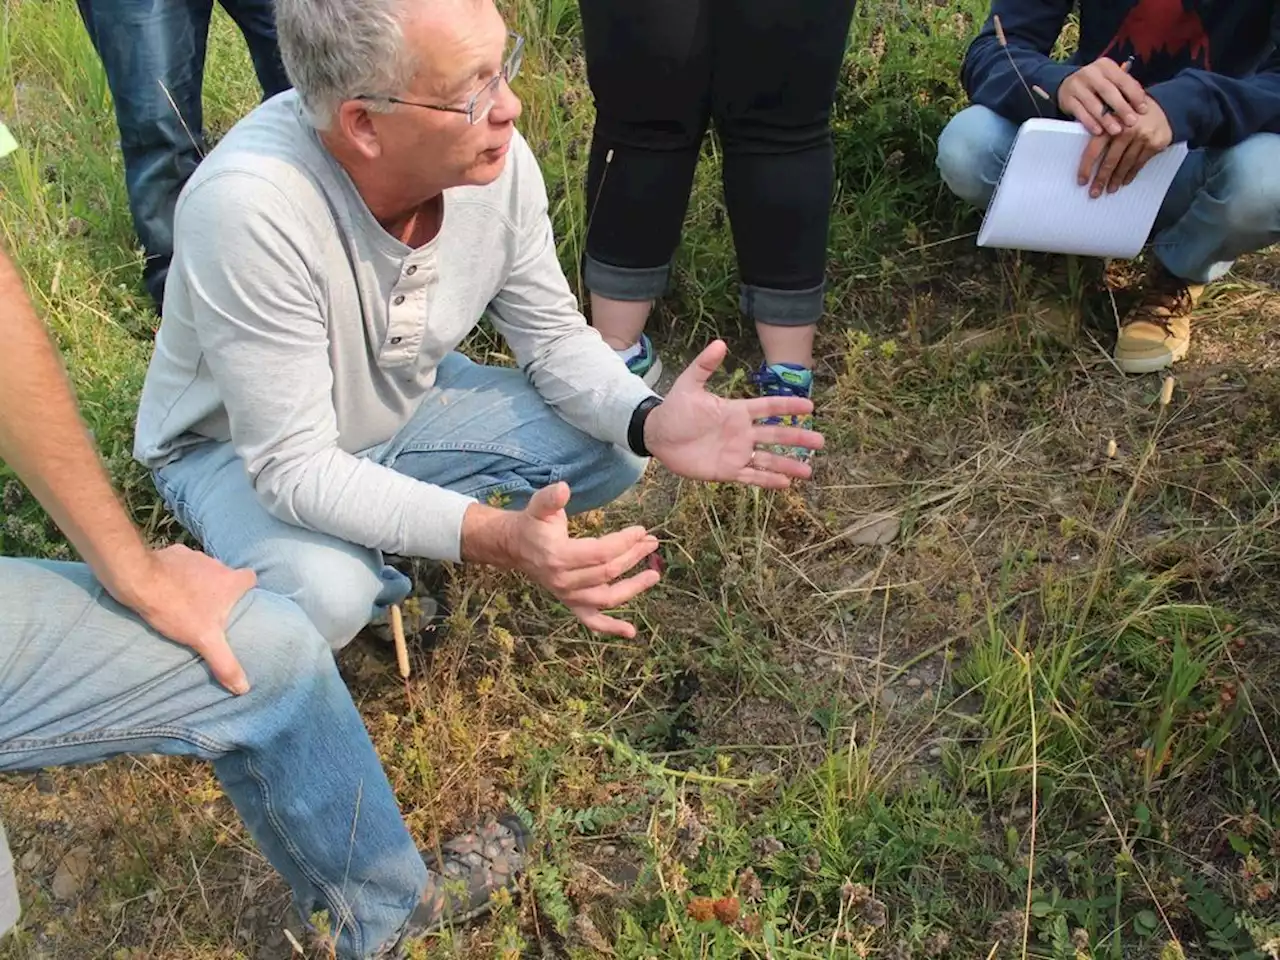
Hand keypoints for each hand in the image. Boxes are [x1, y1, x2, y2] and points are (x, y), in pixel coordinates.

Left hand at [117, 545, 256, 694]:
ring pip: (203, 568)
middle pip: (226, 574)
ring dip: (197, 581)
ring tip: (184, 599)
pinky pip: (180, 563)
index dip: (247, 588)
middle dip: (220, 587)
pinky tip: (165, 587)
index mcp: (231, 582)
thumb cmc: (176, 608)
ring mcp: (195, 556)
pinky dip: (176, 573)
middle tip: (209, 607)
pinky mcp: (173, 553)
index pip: (251, 578)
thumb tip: (244, 688)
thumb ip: (225, 662)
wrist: (138, 581)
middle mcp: (217, 565)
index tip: (240, 601)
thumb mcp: (204, 640)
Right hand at [468, 484, 659, 637]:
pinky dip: (610, 628)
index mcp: (558, 556)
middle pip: (608, 572)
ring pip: (607, 598)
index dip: (625, 541)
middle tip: (652, 542)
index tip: (641, 530)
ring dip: (633, 588)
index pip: (601, 552)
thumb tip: (564, 488)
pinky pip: (592, 621)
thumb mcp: (540, 506)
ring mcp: (568, 595)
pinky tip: (631, 632)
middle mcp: (564, 581)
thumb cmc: (533, 524)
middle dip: (634, 556)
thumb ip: (551, 497)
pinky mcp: (571, 603)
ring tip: (654, 574)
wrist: (515, 546)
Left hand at [644, 340, 823, 486]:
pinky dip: (767, 481)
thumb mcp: (689, 385)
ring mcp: (736, 452)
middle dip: (797, 438)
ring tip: (808, 471)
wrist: (658, 436)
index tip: (809, 406)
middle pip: (775, 435)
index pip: (768, 408)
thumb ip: (704, 366)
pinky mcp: (727, 471)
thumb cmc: (675, 409)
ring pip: (767, 459)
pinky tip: (785, 483)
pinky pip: (751, 476)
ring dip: (787, 464)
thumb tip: (720, 343)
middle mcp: (742, 433)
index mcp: (737, 411)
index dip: (787, 407)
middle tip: (820, 441)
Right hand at [1057, 57, 1147, 135]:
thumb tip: (1143, 105)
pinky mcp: (1066, 99)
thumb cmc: (1097, 87)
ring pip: (1093, 104)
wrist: (1068, 87)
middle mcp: (1090, 72)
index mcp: (1105, 65)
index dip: (1134, 95)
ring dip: (1106, 119)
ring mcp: (1076, 85)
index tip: (1143, 110)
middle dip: (1121, 108)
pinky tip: (1099, 132)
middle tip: (1132, 122)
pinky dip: (1090, 123)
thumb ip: (1125, 89)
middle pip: (1108, 91)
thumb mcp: (1111, 81)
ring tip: (1116, 130)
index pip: (1123, 79)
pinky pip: (1080, 112)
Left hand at [1078, 97, 1172, 196]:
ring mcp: (1143, 137)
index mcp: (1112, 122)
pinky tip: (1124, 181)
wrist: (1165, 103)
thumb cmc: (1130, 111)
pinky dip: (1131, 174)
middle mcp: (1128, 130)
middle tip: (1094, 193)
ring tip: (1109, 190)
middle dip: (1101, 179)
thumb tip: (1079, 151)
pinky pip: (1140, 163)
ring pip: (1125, 164)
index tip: (1082, 181)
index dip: (1086, 167)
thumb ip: (1100, 127)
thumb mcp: (1113, 112)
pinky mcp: (1156, 143)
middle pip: (1110, 160)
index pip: (1094, 149)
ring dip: (1116, 179)